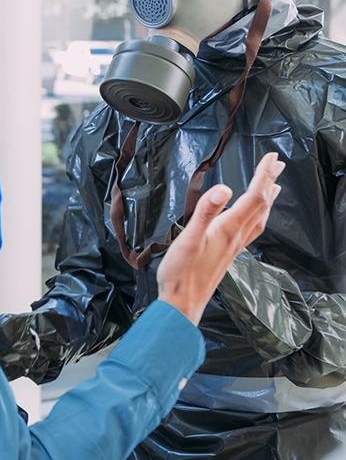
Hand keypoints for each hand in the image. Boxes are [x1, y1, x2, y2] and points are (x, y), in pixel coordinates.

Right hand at [157, 152, 284, 324]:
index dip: (263, 175)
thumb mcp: (188, 238)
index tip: (270, 157)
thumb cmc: (182, 274)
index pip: (253, 196)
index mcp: (228, 229)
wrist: (182, 302)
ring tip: (273, 186)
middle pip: (261, 205)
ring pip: (259, 218)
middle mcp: (236, 237)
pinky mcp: (228, 253)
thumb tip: (222, 189)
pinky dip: (258, 216)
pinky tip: (252, 217)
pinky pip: (251, 229)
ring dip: (267, 198)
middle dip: (269, 181)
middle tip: (277, 164)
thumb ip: (205, 212)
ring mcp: (234, 246)